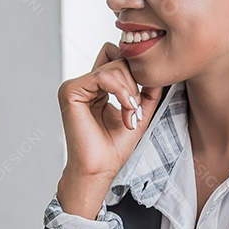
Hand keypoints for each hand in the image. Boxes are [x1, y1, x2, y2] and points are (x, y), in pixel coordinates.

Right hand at [55, 43, 163, 217]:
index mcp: (96, 88)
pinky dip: (121, 91)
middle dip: (134, 84)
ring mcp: (75, 86)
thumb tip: (158, 68)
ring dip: (130, 91)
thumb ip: (148, 90)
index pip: (118, 60)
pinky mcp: (70, 91)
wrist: (100, 168)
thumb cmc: (114, 147)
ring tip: (131, 115)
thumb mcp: (139, 112)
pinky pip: (103, 76)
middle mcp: (84, 85)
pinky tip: (126, 108)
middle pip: (118, 60)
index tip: (140, 102)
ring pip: (113, 67)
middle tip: (135, 110)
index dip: (135, 74)